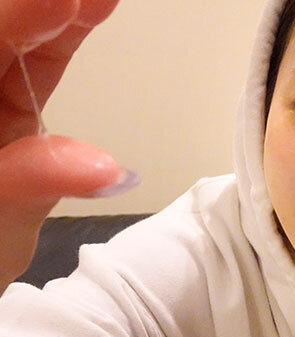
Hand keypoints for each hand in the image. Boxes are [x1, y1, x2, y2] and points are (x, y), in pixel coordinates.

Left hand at [0, 0, 131, 294]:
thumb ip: (35, 182)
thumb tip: (107, 170)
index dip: (16, 18)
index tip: (59, 0)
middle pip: (3, 32)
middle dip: (38, 11)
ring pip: (20, 35)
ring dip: (63, 14)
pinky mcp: (12, 100)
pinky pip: (40, 56)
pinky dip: (70, 32)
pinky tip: (97, 6)